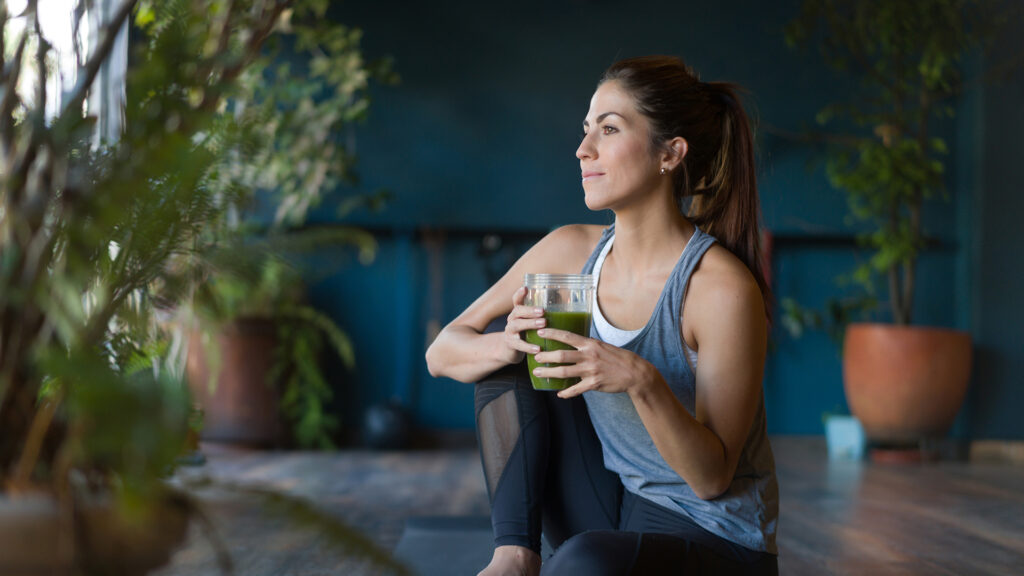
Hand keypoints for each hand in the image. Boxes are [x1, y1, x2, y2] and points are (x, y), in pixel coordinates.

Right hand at [500, 286, 544, 363]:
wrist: (510, 350)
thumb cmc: (526, 333)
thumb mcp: (531, 322)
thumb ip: (542, 314)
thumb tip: (563, 301)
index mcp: (518, 312)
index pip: (516, 300)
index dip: (519, 294)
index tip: (525, 288)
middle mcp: (512, 319)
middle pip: (517, 311)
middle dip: (530, 310)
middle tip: (543, 311)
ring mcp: (510, 331)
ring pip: (517, 325)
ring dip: (530, 324)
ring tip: (542, 324)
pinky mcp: (511, 344)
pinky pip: (519, 345)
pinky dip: (528, 347)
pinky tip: (538, 349)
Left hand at [531, 328, 652, 398]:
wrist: (634, 372)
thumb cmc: (617, 358)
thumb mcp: (602, 346)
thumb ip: (587, 346)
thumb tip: (574, 343)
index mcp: (590, 344)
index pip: (567, 336)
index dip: (552, 334)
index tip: (540, 332)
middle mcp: (589, 356)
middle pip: (561, 355)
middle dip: (546, 356)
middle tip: (535, 356)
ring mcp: (591, 370)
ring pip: (564, 372)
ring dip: (549, 373)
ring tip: (538, 373)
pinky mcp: (594, 384)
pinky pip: (576, 389)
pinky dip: (566, 392)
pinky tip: (559, 394)